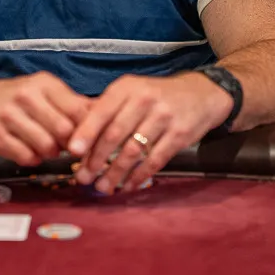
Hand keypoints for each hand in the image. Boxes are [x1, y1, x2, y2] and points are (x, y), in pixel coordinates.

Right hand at [0, 72, 91, 166]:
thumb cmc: (15, 97)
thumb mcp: (43, 91)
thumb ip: (71, 103)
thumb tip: (106, 114)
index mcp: (44, 83)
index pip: (78, 111)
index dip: (87, 130)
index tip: (88, 139)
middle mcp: (26, 96)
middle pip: (65, 131)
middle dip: (69, 144)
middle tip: (66, 147)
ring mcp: (9, 116)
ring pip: (46, 147)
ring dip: (50, 153)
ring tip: (46, 147)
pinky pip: (25, 157)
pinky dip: (32, 159)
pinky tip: (28, 151)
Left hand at [68, 72, 232, 194]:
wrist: (201, 94)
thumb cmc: (156, 95)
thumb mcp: (132, 91)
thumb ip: (107, 109)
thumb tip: (75, 135)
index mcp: (127, 88)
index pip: (102, 111)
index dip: (86, 132)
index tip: (73, 151)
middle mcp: (145, 99)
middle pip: (115, 134)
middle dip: (96, 159)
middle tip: (83, 177)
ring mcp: (164, 117)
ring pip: (133, 151)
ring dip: (115, 173)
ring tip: (102, 187)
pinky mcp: (179, 135)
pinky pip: (154, 161)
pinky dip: (139, 176)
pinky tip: (128, 185)